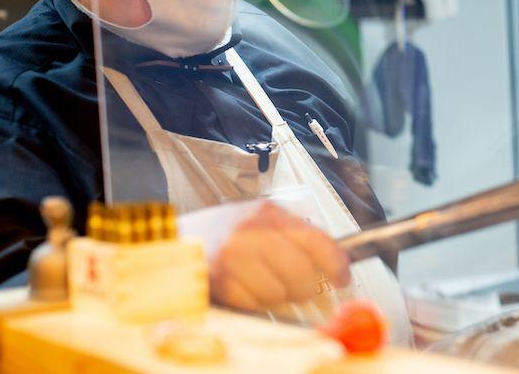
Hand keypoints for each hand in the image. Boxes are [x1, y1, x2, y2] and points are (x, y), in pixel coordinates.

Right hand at [208, 202, 349, 310]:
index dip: (335, 263)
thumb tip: (335, 260)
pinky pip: (255, 304)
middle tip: (300, 287)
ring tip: (264, 282)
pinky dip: (256, 302)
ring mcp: (233, 257)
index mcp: (268, 212)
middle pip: (300, 271)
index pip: (314, 238)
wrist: (175, 239)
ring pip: (279, 292)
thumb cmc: (224, 232)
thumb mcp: (260, 220)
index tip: (343, 277)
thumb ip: (295, 236)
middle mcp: (250, 231)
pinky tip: (246, 288)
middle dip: (305, 286)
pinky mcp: (218, 281)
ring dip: (277, 295)